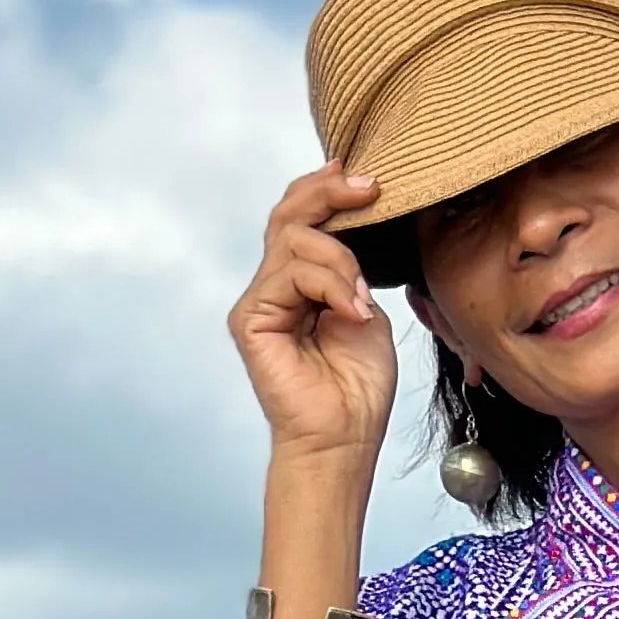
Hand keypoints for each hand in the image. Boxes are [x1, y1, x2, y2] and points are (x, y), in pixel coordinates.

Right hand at [229, 163, 400, 468]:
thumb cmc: (358, 387)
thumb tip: (349, 227)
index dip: (329, 190)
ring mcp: (260, 300)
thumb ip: (351, 269)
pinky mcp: (250, 318)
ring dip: (340, 260)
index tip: (368, 180)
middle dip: (329, 194)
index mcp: (303, 282)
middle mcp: (275, 285)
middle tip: (368, 189)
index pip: (305, 219)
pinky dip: (329, 283)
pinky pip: (290, 273)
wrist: (344, 437)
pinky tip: (352, 311)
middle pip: (289, 213)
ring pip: (294, 239)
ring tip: (362, 299)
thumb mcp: (366, 310)